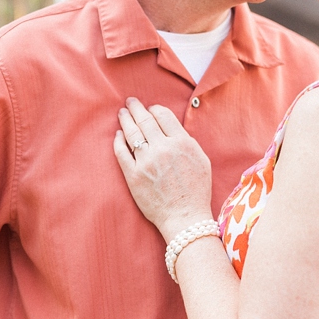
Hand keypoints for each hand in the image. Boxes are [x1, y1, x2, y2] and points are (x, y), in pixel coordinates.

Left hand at [113, 97, 213, 241]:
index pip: (163, 116)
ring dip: (125, 120)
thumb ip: (186, 141)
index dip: (154, 109)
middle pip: (145, 121)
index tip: (150, 108)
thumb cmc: (196, 190)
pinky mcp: (133, 175)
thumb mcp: (200, 160)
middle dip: (136, 108)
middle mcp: (163, 148)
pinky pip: (121, 152)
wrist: (184, 216)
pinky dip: (118, 141)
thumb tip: (171, 128)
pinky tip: (118, 135)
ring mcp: (146, 161)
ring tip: (122, 113)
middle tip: (130, 102)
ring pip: (132, 133)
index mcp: (182, 142)